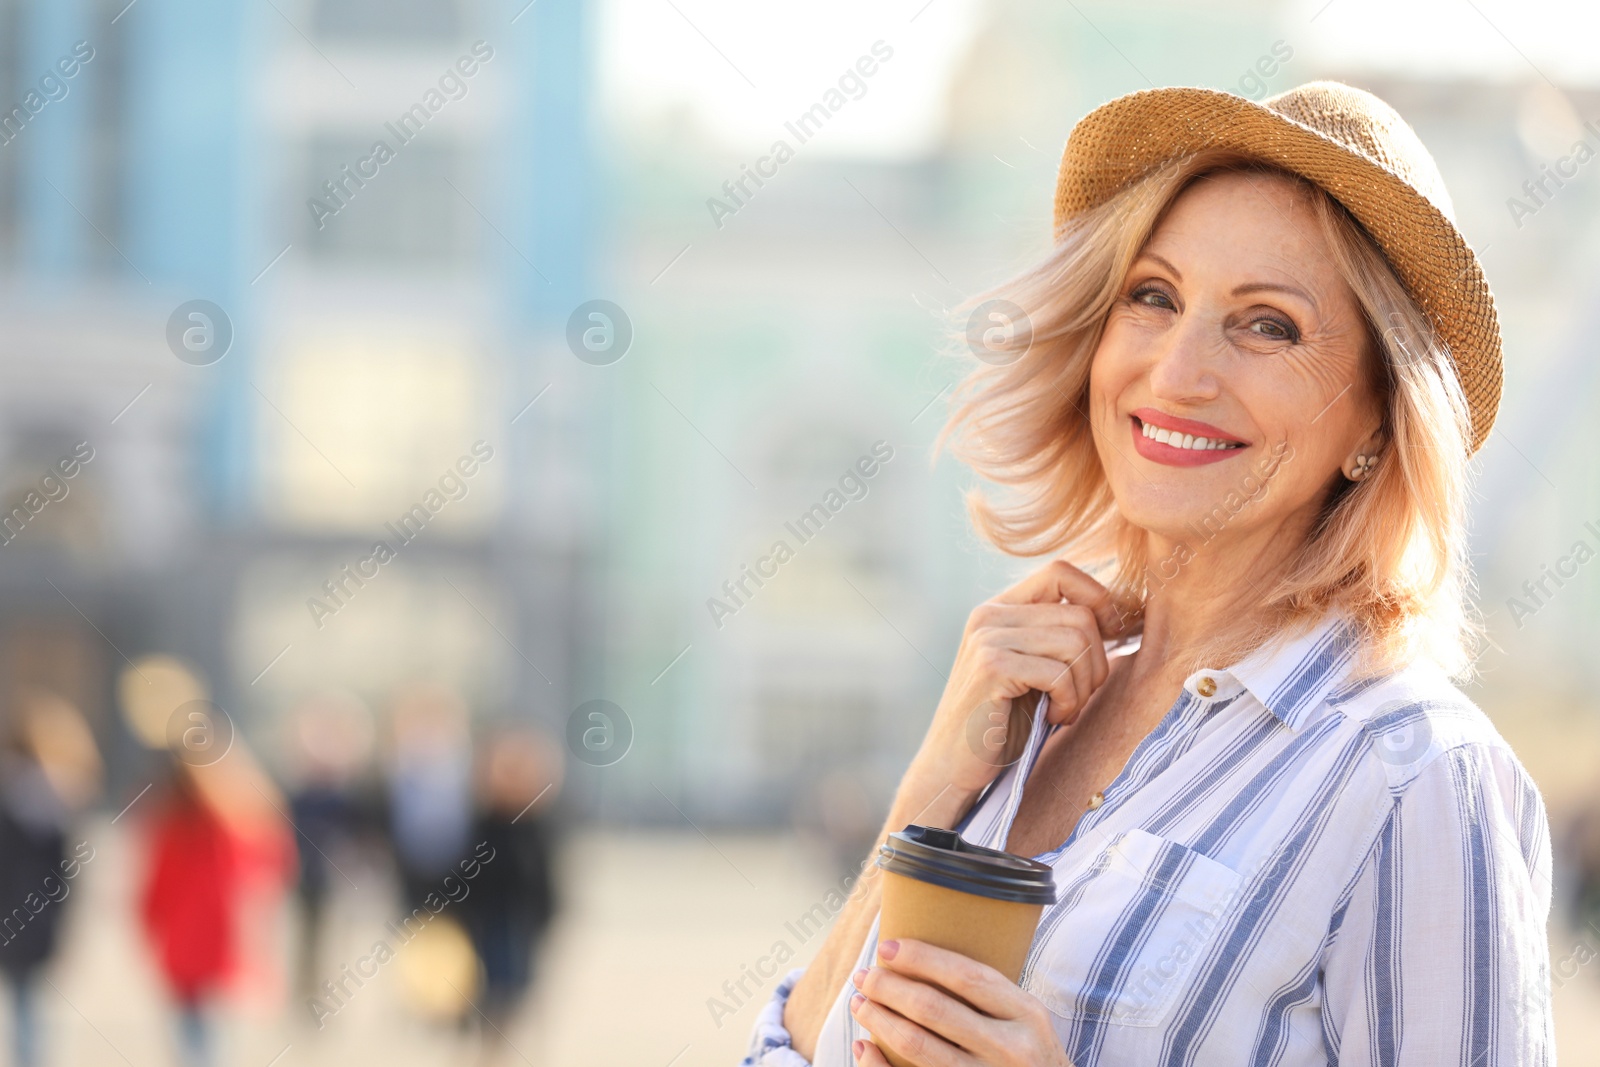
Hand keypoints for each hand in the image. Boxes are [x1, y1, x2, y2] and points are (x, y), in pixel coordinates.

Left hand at [847, 938, 1072, 1066]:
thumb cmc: (1030, 1053)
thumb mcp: (1026, 1018)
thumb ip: (990, 994)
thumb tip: (919, 957)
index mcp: (1027, 1015)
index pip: (967, 976)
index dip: (922, 958)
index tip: (888, 947)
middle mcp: (1011, 1049)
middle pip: (935, 1009)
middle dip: (890, 988)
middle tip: (864, 975)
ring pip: (919, 1046)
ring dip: (880, 1020)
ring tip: (861, 1003)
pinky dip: (880, 1066)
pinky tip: (866, 1047)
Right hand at [911, 559, 1126, 797]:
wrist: (953, 766)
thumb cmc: (1003, 723)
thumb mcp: (1034, 669)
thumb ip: (1059, 636)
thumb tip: (1119, 616)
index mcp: (1000, 608)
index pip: (1061, 571)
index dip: (1099, 599)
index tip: (1110, 637)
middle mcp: (990, 614)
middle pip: (1080, 614)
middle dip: (1097, 662)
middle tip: (1080, 697)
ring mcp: (988, 637)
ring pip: (1076, 642)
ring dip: (1084, 686)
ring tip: (1064, 709)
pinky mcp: (991, 667)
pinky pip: (1059, 673)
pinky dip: (1069, 701)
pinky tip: (1052, 718)